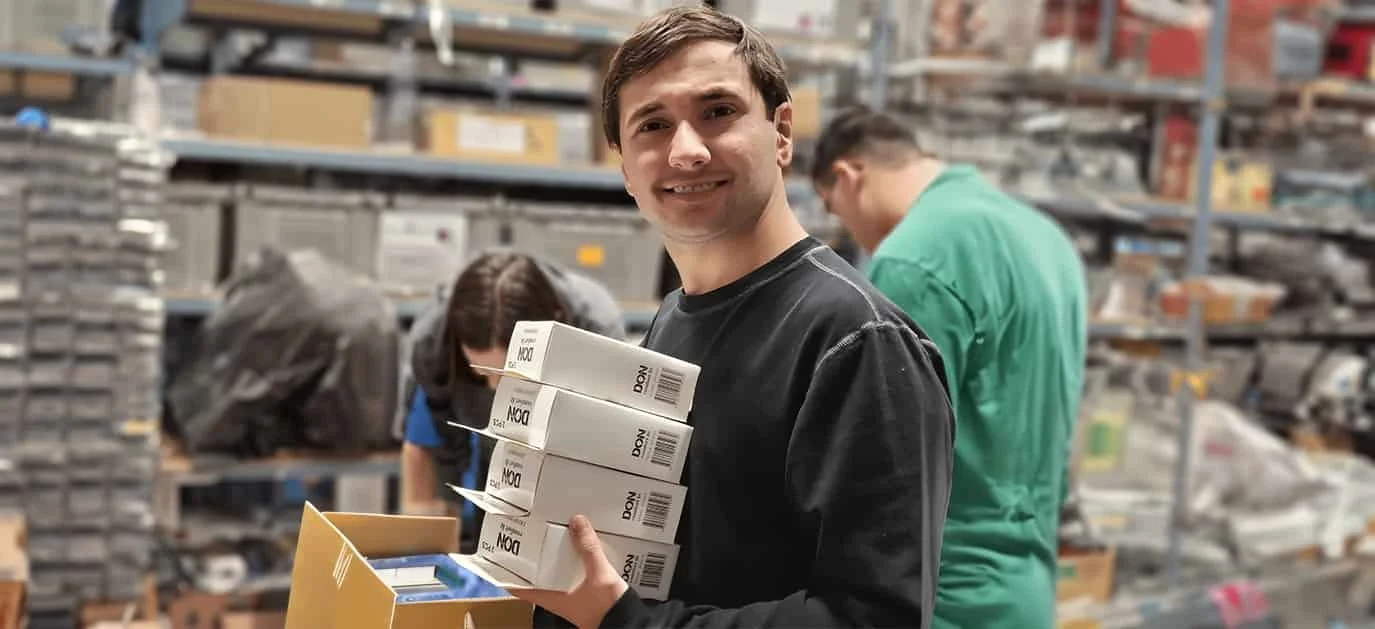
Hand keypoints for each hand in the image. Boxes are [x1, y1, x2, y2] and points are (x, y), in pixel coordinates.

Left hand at [507, 515, 628, 628]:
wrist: (627, 623)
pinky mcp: (583, 594)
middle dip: (531, 558)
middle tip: (527, 537)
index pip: (518, 588)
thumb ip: (588, 547)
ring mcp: (569, 597)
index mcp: (551, 597)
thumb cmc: (606, 607)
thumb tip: (576, 521)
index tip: (499, 556)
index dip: (506, 573)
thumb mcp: (598, 572)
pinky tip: (577, 551)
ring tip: (550, 538)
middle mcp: (556, 598)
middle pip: (535, 577)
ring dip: (550, 560)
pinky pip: (569, 576)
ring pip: (552, 576)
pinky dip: (569, 563)